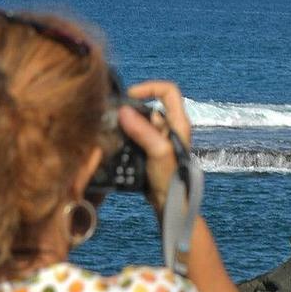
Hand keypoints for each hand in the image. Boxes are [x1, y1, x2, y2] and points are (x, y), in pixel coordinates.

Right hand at [118, 79, 191, 215]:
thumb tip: (123, 110)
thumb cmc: (170, 177)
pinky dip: (126, 135)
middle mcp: (170, 127)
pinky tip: (115, 142)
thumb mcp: (158, 151)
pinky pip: (136, 136)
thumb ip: (142, 130)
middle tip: (114, 117)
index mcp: (179, 122)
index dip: (149, 87)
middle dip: (132, 109)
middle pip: (150, 106)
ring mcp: (160, 139)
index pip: (168, 90)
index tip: (130, 97)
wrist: (170, 204)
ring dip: (127, 123)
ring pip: (141, 121)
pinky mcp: (150, 150)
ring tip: (111, 130)